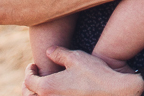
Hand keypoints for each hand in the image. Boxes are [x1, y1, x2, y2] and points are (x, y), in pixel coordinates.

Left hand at [23, 49, 139, 95]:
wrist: (115, 91)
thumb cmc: (95, 73)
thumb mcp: (76, 57)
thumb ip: (59, 53)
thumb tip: (47, 52)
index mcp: (48, 87)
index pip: (28, 81)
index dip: (29, 71)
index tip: (33, 65)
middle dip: (28, 86)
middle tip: (34, 77)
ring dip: (37, 94)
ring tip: (43, 86)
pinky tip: (57, 91)